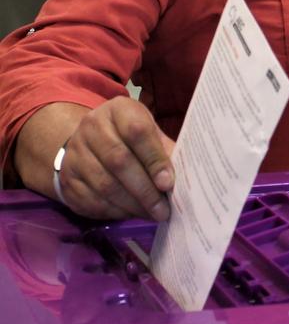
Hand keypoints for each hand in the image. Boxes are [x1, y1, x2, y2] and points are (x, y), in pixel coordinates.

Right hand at [55, 98, 174, 220]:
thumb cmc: (128, 136)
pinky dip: (114, 211)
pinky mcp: (67, 178)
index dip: (154, 159)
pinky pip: (91, 199)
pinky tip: (130, 213)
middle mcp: (91, 126)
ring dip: (131, 204)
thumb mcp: (149, 131)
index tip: (168, 183)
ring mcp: (75, 152)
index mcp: (118, 109)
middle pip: (119, 160)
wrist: (89, 141)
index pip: (137, 131)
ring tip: (151, 213)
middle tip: (162, 209)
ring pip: (104, 184)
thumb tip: (185, 177)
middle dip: (144, 189)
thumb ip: (164, 150)